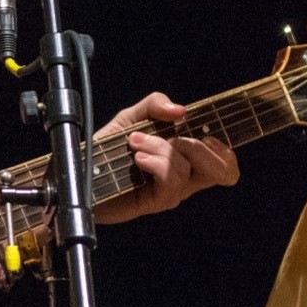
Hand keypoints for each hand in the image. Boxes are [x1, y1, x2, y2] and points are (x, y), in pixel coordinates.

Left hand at [92, 91, 238, 223]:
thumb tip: (181, 110)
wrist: (80, 172)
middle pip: (222, 171)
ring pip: (188, 169)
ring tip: (135, 143)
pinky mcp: (155, 202)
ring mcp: (171, 192)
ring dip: (160, 148)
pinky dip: (155, 162)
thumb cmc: (107, 149)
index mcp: (187, 160)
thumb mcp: (132, 117)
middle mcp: (184, 178)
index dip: (225, 149)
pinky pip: (170, 180)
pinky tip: (138, 157)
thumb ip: (155, 105)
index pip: (227, 164)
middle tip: (173, 137)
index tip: (202, 131)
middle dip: (199, 146)